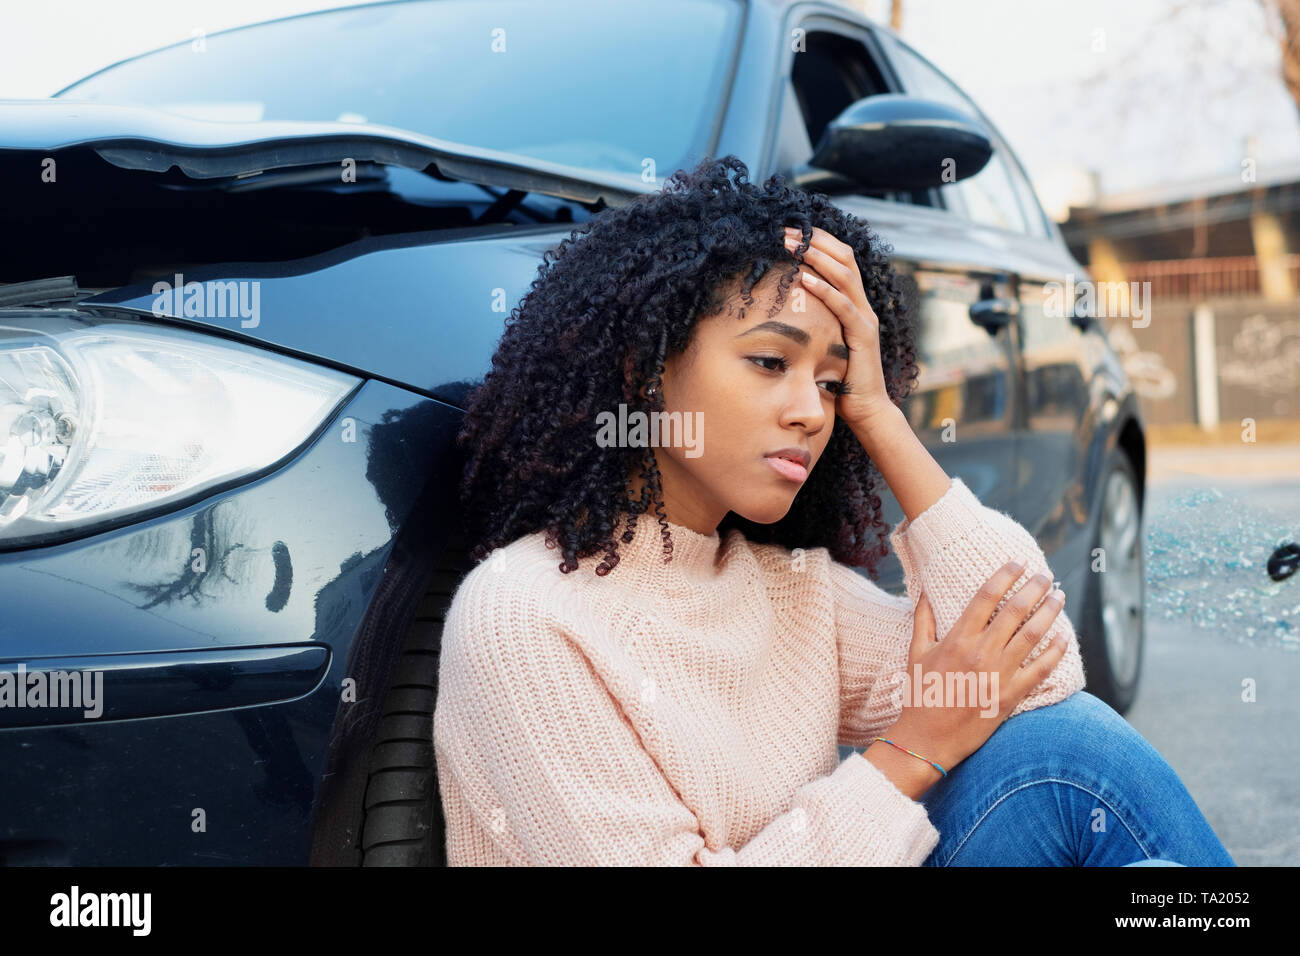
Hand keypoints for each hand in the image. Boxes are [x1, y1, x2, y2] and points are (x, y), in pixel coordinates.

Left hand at [782, 225, 894, 430]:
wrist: (866, 409)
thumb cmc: (839, 379)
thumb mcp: (822, 342)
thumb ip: (811, 323)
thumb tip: (780, 308)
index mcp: (853, 303)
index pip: (839, 259)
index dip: (817, 241)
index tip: (790, 229)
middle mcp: (862, 305)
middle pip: (844, 258)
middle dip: (815, 240)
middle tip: (786, 230)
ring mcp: (865, 319)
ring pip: (845, 275)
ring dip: (817, 257)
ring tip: (793, 245)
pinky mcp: (863, 336)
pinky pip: (844, 306)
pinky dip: (825, 289)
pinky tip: (805, 278)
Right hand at [887, 560, 1070, 772]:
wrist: (928, 739)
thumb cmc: (919, 695)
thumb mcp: (915, 654)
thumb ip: (923, 620)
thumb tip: (924, 592)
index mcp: (957, 638)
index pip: (986, 596)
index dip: (1005, 575)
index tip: (1018, 562)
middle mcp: (981, 652)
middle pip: (1015, 610)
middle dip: (1034, 587)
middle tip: (1045, 574)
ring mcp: (999, 674)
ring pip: (1033, 635)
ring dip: (1050, 612)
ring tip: (1059, 597)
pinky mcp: (1011, 696)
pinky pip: (1041, 669)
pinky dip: (1055, 652)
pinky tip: (1063, 638)